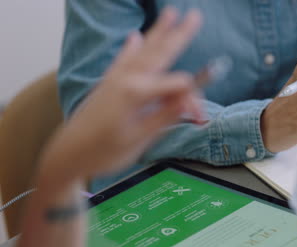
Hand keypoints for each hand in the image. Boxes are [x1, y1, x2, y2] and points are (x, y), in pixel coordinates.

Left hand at [39, 8, 201, 177]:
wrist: (68, 155)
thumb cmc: (104, 153)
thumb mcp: (140, 139)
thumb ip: (166, 117)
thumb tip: (190, 101)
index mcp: (136, 93)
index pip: (178, 86)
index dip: (193, 99)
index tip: (200, 118)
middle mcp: (126, 79)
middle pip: (161, 53)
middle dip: (180, 35)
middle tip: (195, 15)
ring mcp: (115, 78)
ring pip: (144, 50)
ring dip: (158, 31)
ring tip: (170, 13)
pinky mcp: (107, 83)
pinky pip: (122, 59)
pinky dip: (130, 47)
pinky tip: (135, 36)